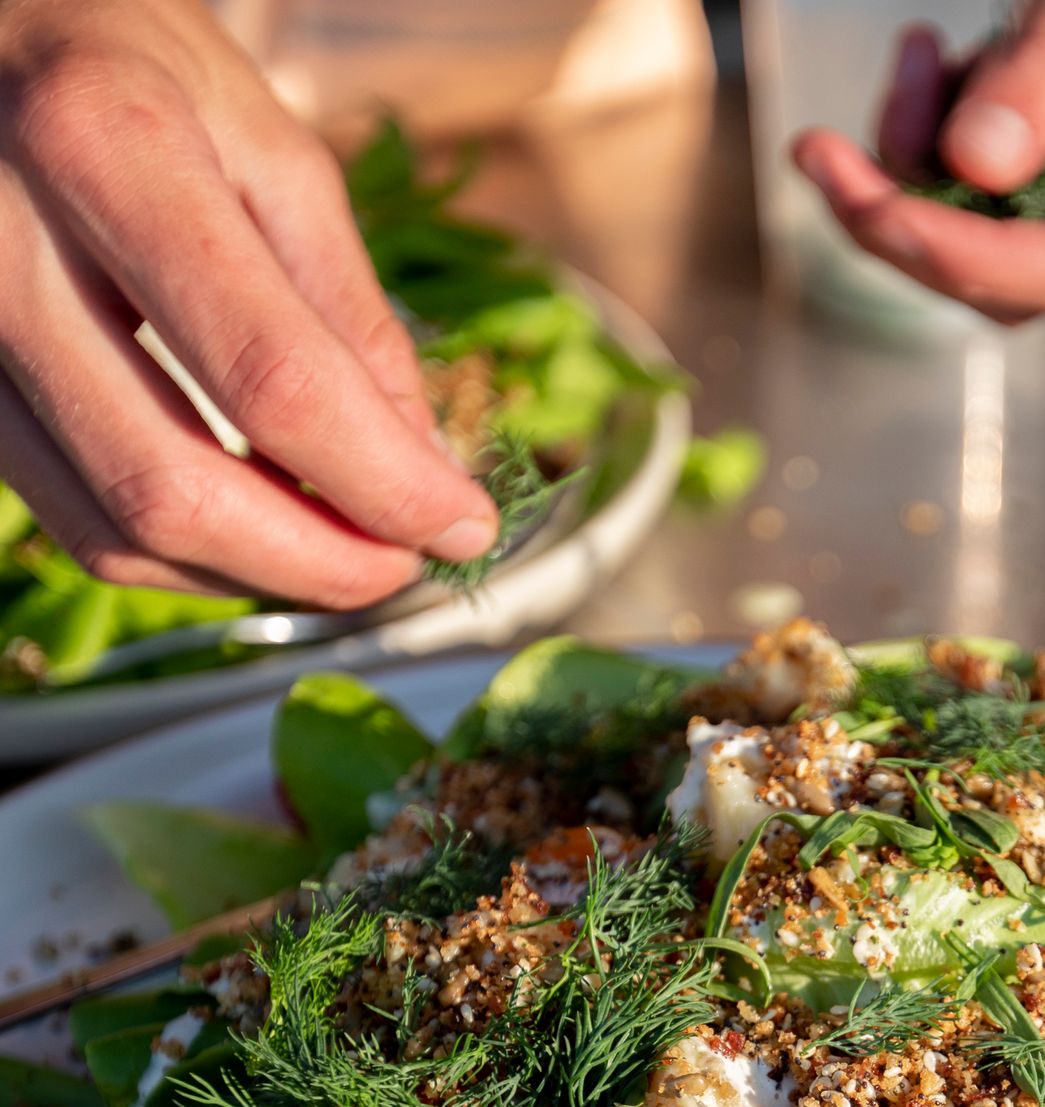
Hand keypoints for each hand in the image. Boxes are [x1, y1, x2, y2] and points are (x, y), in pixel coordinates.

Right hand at [0, 0, 496, 605]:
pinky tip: (256, 529)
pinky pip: (76, 522)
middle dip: (317, 561)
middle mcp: (4, 247)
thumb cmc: (119, 57)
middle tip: (403, 562)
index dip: (382, 482)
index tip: (462, 526)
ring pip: (116, 532)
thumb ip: (346, 309)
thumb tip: (420, 467)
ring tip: (344, 549)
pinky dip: (185, 557)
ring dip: (253, 575)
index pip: (271, 378)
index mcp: (108, 146)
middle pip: (173, 488)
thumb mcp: (262, 137)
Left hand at [793, 0, 1044, 324]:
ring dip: (912, 164)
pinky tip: (932, 66)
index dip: (982, 263)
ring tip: (913, 58)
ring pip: (977, 242)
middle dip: (905, 220)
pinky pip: (976, 197)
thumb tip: (975, 165)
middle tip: (820, 153)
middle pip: (1014, 279)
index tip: (885, 219)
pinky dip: (933, 138)